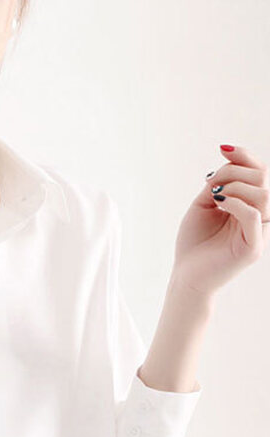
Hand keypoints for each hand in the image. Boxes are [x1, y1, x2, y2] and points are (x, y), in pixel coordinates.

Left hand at [172, 143, 268, 296]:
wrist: (186, 277)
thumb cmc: (193, 244)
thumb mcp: (203, 206)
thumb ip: (217, 184)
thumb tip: (227, 161)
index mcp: (249, 205)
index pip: (259, 173)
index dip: (245, 156)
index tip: (223, 149)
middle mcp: (259, 216)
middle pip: (262, 178)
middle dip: (235, 171)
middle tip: (211, 182)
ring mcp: (259, 232)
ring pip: (263, 194)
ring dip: (236, 187)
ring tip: (215, 196)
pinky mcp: (253, 247)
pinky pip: (254, 215)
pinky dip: (236, 203)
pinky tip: (219, 203)